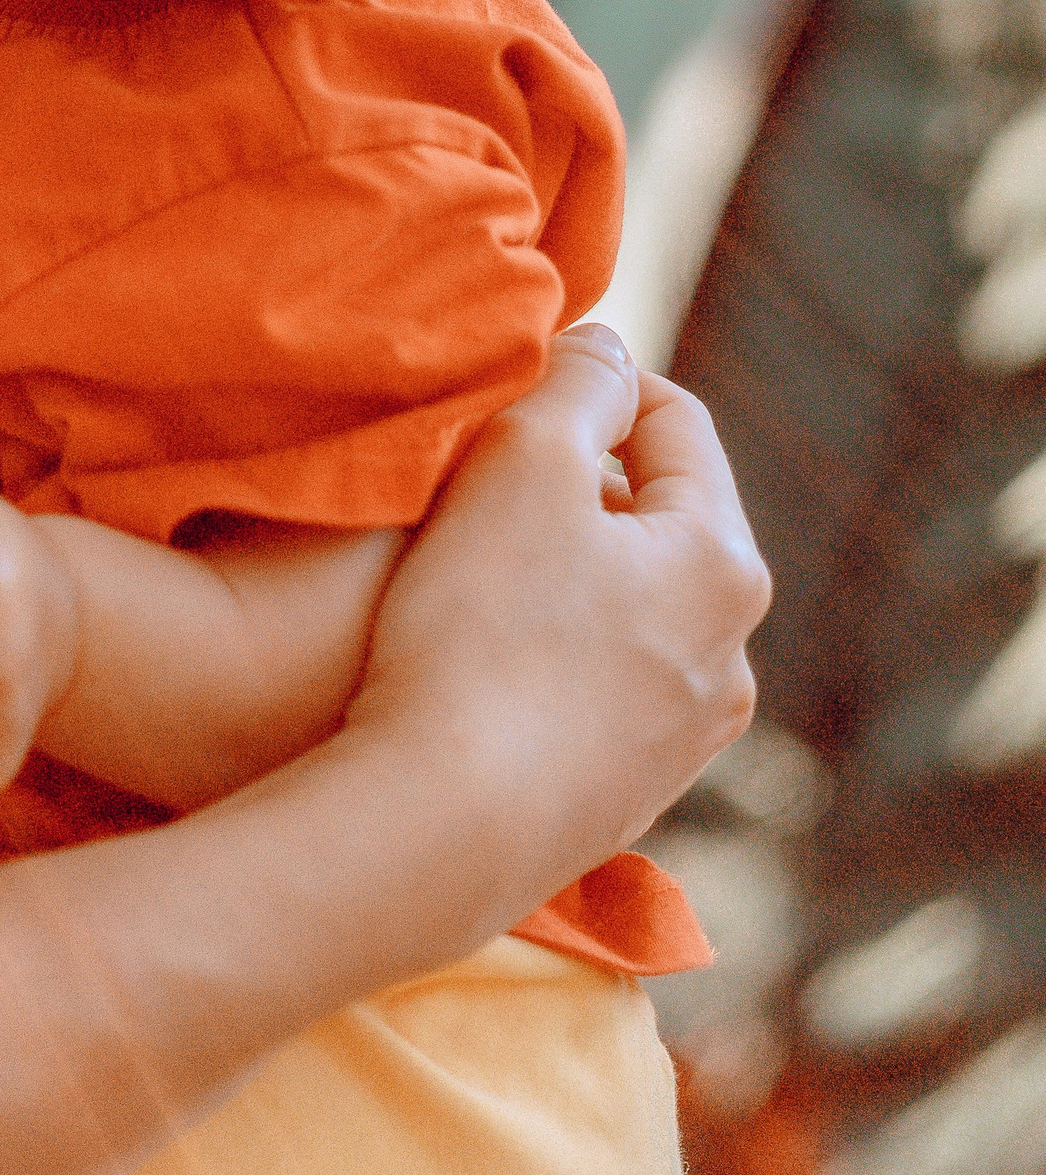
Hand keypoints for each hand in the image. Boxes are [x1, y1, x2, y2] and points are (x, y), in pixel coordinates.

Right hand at [349, 326, 767, 899]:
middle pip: (654, 524)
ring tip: (469, 569)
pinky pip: (593, 693)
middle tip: (478, 473)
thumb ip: (575, 382)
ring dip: (562, 574)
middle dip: (576, 485)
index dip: (593, 381)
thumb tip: (607, 349)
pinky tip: (473, 662)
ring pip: (626, 612)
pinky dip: (547, 657)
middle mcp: (730, 661)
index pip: (675, 425)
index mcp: (724, 565)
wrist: (443, 825)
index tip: (514, 381)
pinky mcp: (622, 802)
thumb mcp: (521, 459)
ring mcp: (682, 744)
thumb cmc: (480, 626)